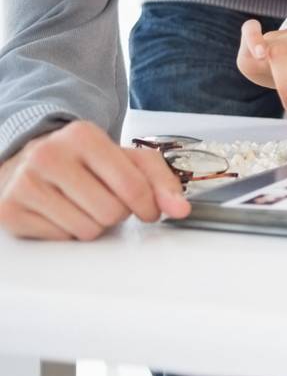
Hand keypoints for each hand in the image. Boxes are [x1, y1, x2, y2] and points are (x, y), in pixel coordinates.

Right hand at [0, 121, 189, 239]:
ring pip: (87, 230)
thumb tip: (181, 208)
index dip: (149, 205)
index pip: (132, 186)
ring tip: (84, 204)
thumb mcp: (126, 159)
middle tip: (106, 199)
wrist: (31, 159)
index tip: (148, 209)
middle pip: (111, 212)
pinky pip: (61, 239)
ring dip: (95, 224)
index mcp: (83, 136)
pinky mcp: (11, 211)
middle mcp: (49, 155)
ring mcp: (25, 183)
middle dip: (117, 212)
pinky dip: (69, 231)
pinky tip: (62, 212)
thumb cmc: (84, 161)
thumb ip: (161, 180)